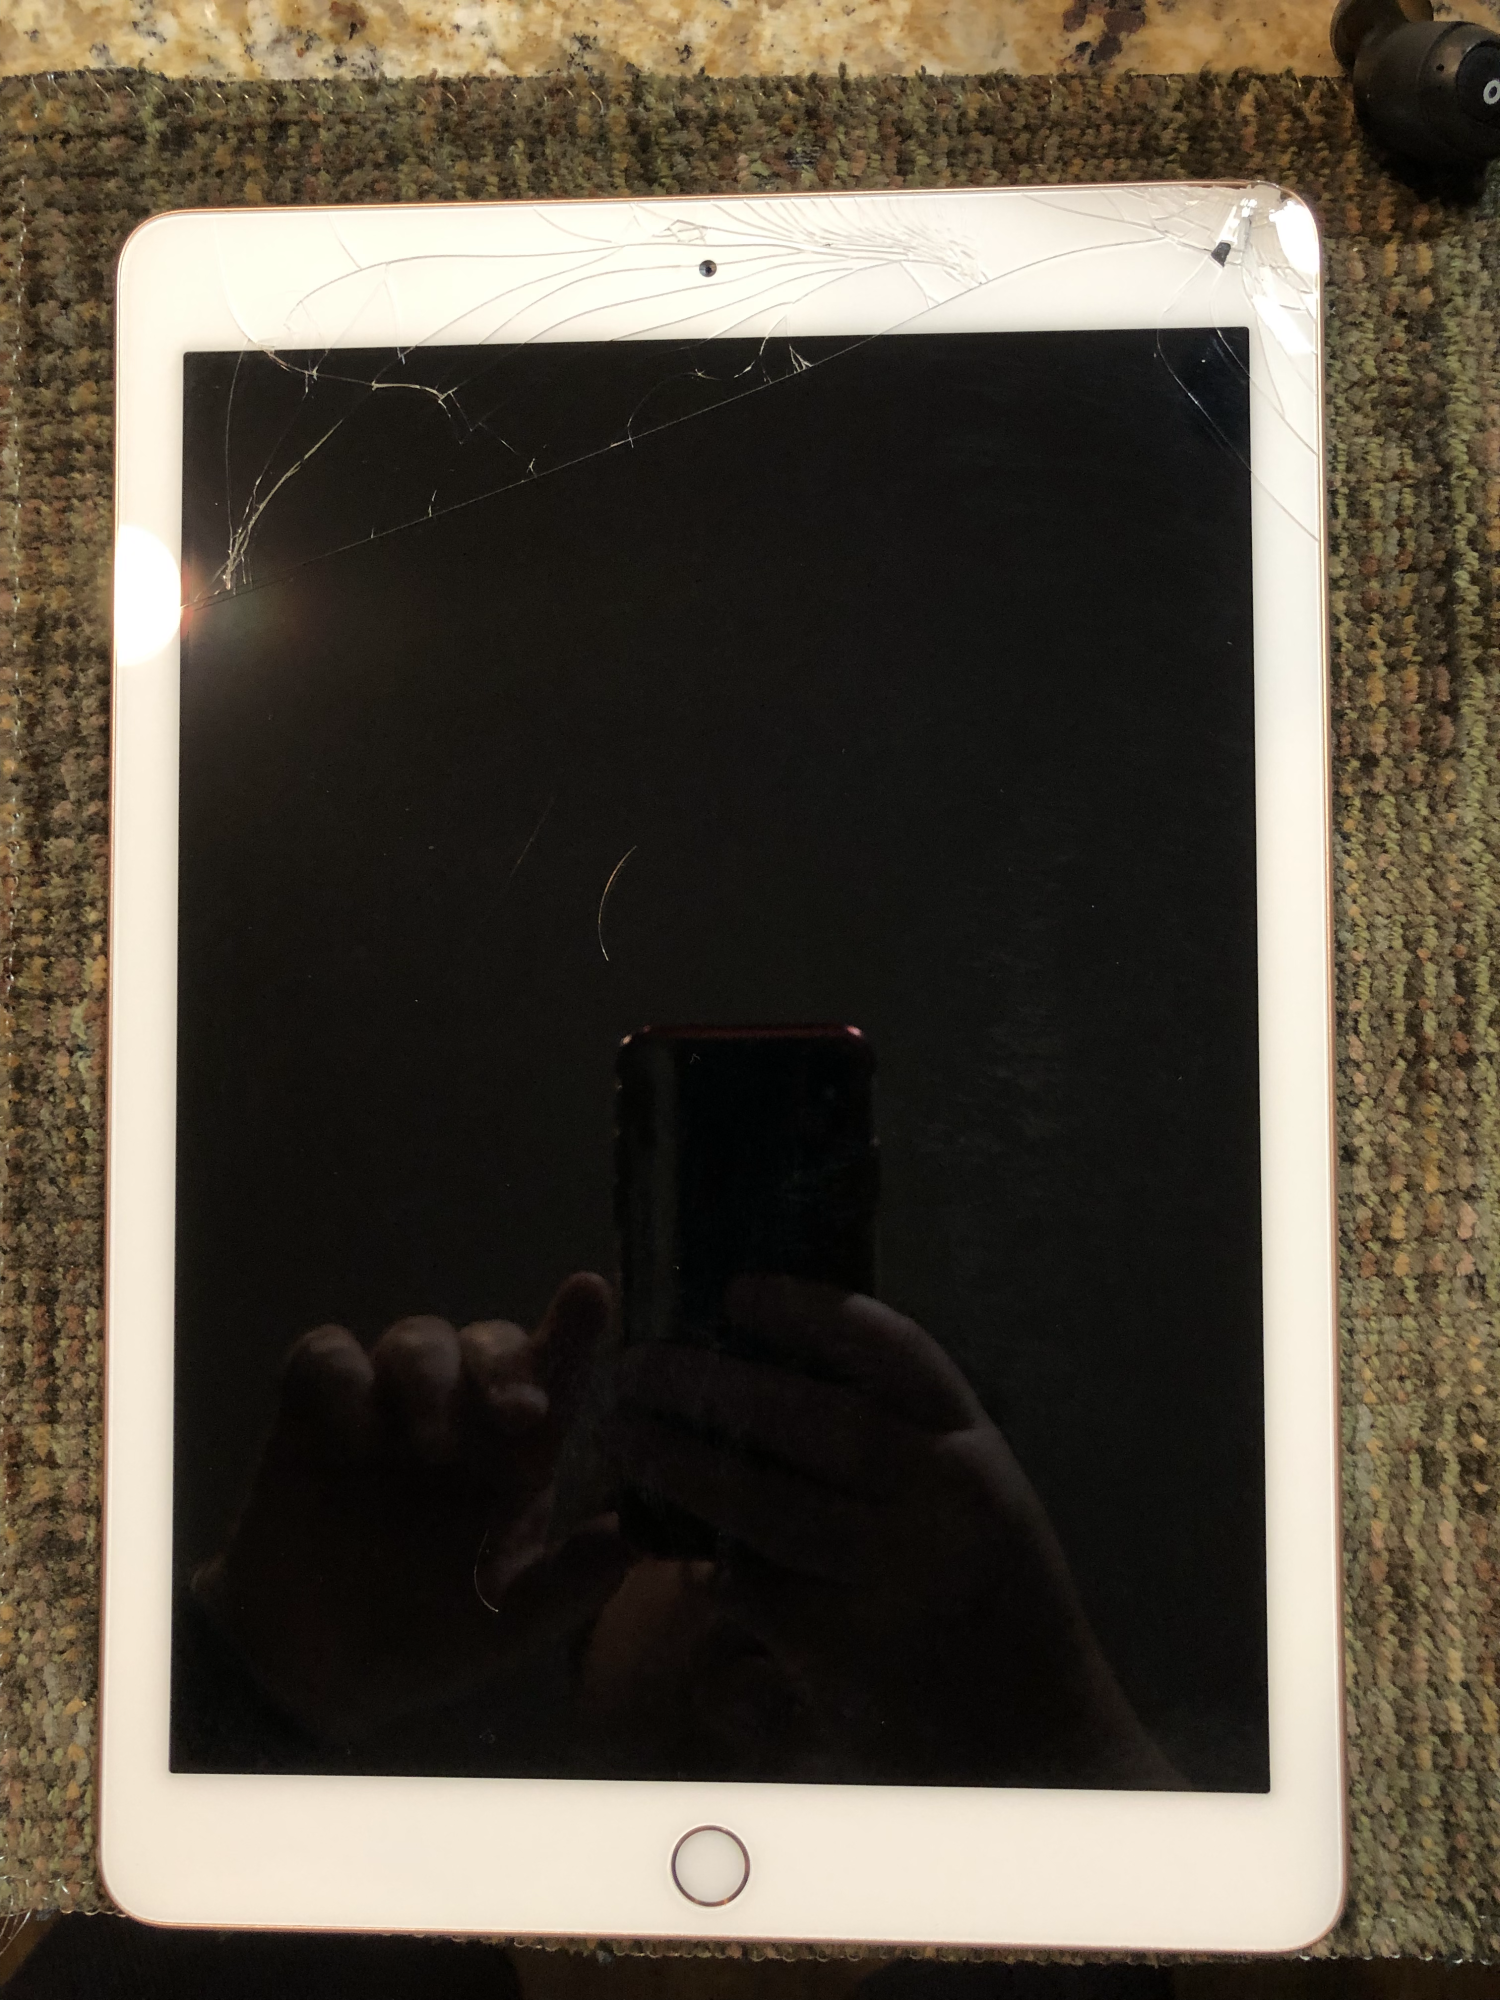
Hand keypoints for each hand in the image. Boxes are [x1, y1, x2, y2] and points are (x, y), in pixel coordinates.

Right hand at [195, 1273, 627, 1742]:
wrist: (311, 1670)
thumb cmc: (425, 1639)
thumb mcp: (505, 1630)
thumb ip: (566, 1585)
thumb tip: (636, 1538)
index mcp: (516, 1455)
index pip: (555, 1378)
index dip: (572, 1331)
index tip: (589, 1292)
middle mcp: (461, 1416)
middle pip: (489, 1343)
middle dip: (502, 1362)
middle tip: (516, 1412)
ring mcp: (386, 1407)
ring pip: (416, 1339)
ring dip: (429, 1376)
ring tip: (430, 1445)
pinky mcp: (313, 1410)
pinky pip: (326, 1356)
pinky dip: (340, 1376)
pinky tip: (349, 1433)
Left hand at [611, 1277, 1177, 1786]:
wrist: (1036, 1739)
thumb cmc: (989, 1594)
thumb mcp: (972, 1497)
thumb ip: (900, 1439)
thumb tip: (770, 1365)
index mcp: (974, 1450)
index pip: (895, 1353)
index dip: (811, 1312)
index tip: (739, 1291)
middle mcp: (945, 1503)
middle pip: (812, 1418)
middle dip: (712, 1383)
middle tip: (638, 1364)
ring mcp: (897, 1578)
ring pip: (764, 1504)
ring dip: (680, 1465)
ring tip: (624, 1437)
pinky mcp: (850, 1652)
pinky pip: (754, 1587)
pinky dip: (709, 1564)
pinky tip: (676, 1548)